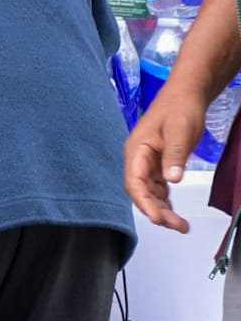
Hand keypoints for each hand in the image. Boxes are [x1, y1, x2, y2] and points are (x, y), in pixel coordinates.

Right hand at [123, 85, 206, 232]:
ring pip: (150, 194)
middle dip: (157, 212)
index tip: (158, 217)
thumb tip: (172, 179)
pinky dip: (166, 202)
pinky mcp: (159, 165)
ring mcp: (148, 164)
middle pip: (142, 193)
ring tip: (181, 226)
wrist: (186, 95)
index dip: (144, 202)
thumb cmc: (179, 107)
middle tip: (177, 225)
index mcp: (136, 151)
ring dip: (163, 210)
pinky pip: (159, 189)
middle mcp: (138, 160)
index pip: (134, 183)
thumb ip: (175, 155)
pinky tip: (176, 213)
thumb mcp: (179, 130)